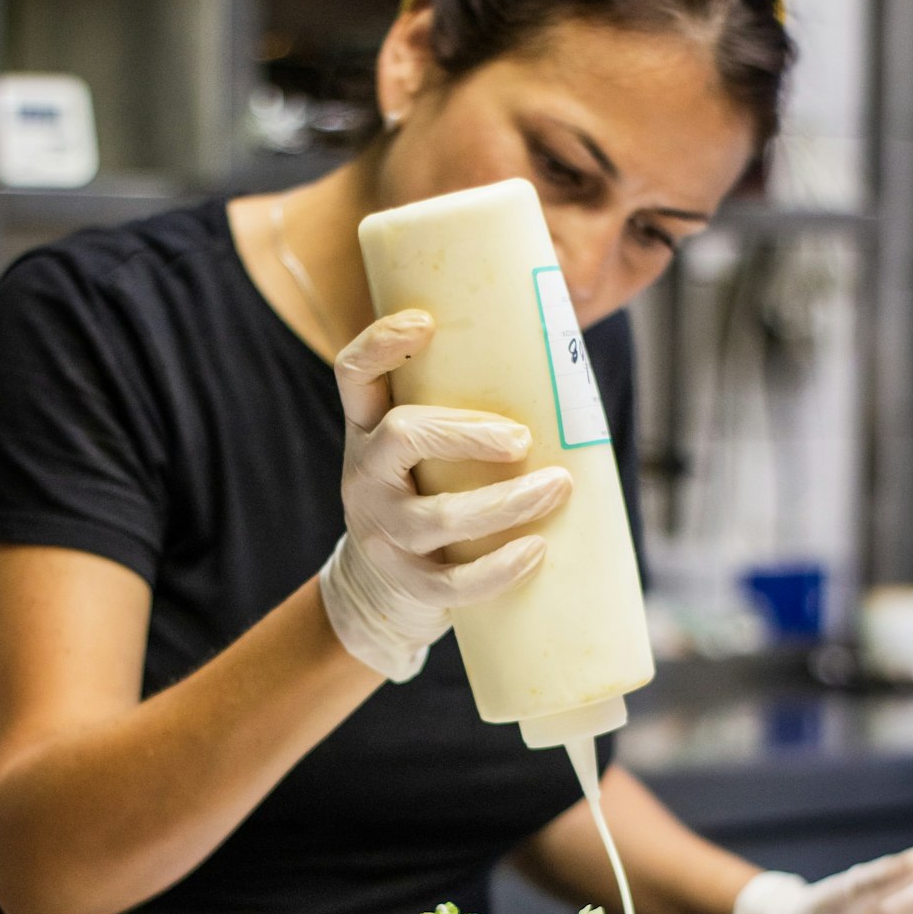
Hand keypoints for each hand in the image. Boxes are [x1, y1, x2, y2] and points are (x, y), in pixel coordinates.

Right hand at [320, 310, 570, 680]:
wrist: (378, 590)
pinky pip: (453, 582)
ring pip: (438, 517)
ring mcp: (382, 534)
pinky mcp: (409, 584)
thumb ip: (457, 415)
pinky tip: (537, 550)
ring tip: (557, 487)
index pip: (354, 375)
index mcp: (368, 433)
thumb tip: (558, 363)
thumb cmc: (423, 498)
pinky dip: (499, 568)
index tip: (426, 322)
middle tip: (523, 439)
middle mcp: (366, 477)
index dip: (380, 343)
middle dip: (466, 432)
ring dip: (505, 502)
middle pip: (402, 436)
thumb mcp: (418, 454)